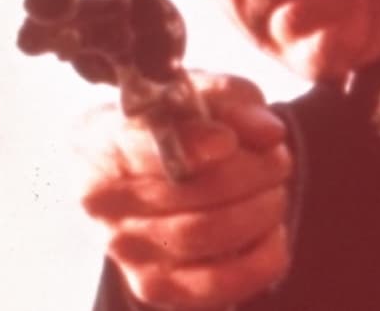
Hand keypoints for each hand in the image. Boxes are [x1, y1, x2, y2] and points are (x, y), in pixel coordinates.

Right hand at [77, 71, 293, 308]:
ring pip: (208, 236)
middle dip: (254, 174)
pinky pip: (219, 283)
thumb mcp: (204, 94)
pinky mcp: (153, 285)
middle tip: (278, 161)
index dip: (191, 145)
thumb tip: (268, 132)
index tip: (228, 141)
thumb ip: (234, 103)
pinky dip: (261, 258)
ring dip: (261, 212)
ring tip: (274, 192)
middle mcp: (102, 200)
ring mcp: (124, 249)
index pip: (143, 146)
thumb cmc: (180, 125)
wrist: (156, 171)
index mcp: (101, 140)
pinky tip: (270, 232)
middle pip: (190, 194)